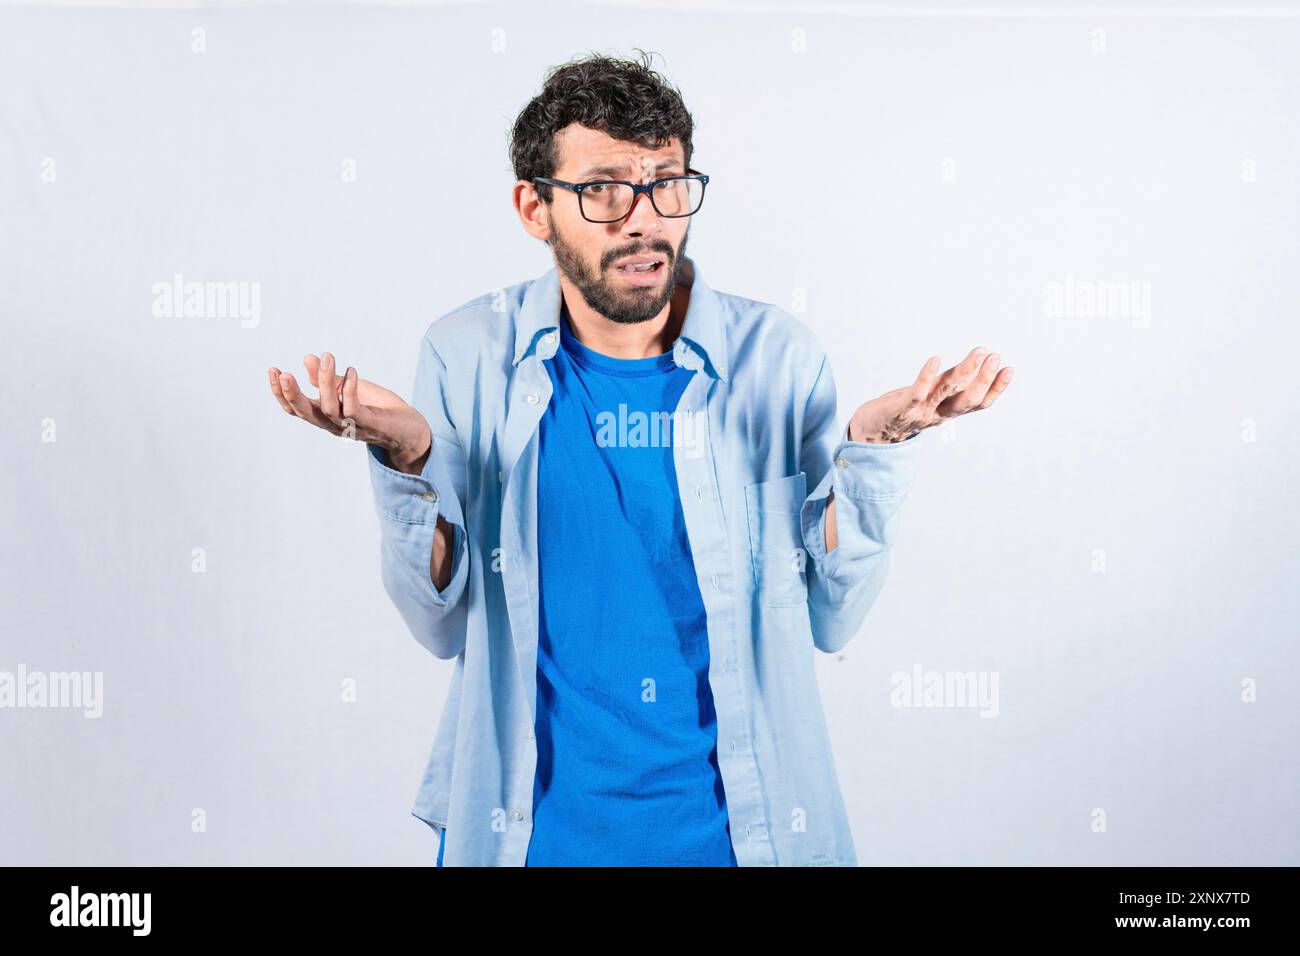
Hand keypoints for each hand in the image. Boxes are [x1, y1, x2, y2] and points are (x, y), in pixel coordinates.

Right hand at [267, 352, 431, 470]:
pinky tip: (351, 371)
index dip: (281, 393)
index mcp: (327, 417)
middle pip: (306, 414)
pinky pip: (354, 409)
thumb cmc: (381, 410)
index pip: (297, 409)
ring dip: (325, 382)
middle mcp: (335, 425)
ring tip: (326, 357)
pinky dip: (350, 389)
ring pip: (330, 408)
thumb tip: (308, 358)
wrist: (412, 431)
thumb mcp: (351, 390)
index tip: (273, 370)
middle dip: (292, 394)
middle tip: (284, 373)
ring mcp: (353, 426)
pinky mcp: (371, 424)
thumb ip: (329, 379)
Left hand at [848, 346, 1012, 442]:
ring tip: (980, 352)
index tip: (1010, 369)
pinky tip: (935, 359)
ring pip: (946, 394)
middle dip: (984, 380)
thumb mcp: (933, 398)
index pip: (978, 404)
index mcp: (948, 413)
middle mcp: (937, 414)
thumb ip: (952, 385)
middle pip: (966, 401)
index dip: (995, 389)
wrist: (870, 431)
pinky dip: (926, 377)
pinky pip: (916, 393)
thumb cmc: (904, 409)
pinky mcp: (899, 407)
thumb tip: (977, 362)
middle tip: (996, 356)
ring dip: (964, 373)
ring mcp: (919, 411)